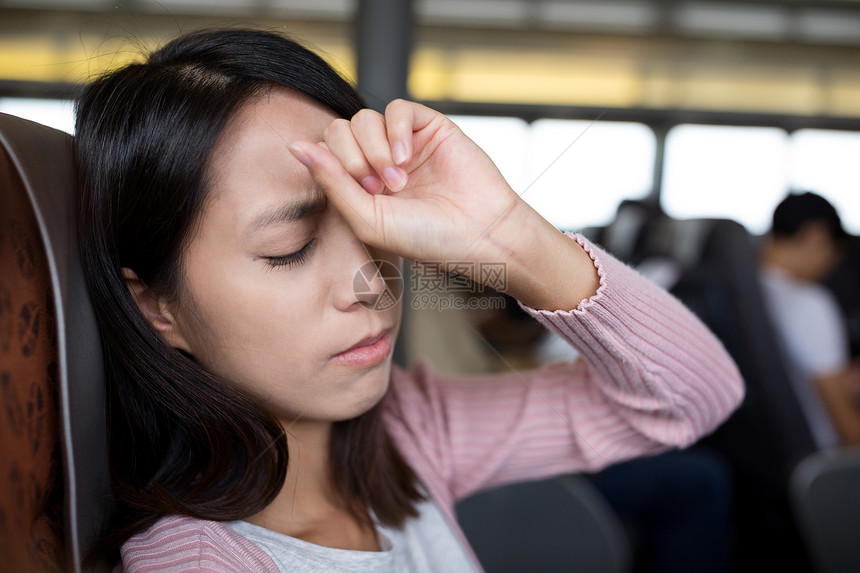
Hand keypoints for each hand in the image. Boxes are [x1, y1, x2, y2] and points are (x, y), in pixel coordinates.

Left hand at [288, 99, 520, 269]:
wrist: (479, 234)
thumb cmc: (426, 238)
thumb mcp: (367, 220)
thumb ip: (331, 182)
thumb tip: (295, 147)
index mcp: (358, 185)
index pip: (323, 153)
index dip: (333, 166)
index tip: (363, 194)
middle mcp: (377, 160)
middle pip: (338, 130)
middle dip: (352, 158)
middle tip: (377, 187)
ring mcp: (403, 142)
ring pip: (364, 118)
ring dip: (375, 149)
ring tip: (398, 179)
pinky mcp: (429, 127)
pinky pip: (398, 109)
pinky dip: (396, 131)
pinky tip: (408, 157)